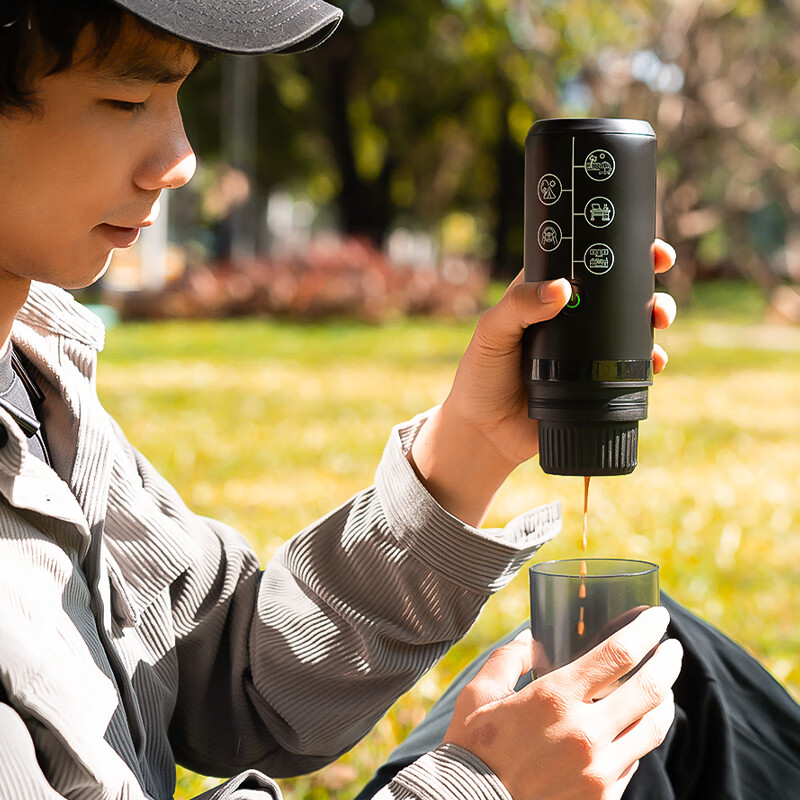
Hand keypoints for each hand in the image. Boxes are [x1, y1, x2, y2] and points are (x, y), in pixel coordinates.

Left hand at [408, 240, 676, 525]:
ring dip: (654, 317)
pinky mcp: (597, 382)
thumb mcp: (492, 334)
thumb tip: (560, 289)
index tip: (644, 248)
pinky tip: (656, 362)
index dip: (612, 250)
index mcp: (543, 297)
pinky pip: (631, 368)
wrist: (487, 433)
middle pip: (616, 292)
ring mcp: (587, 351)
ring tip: (659, 319)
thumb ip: (519, 307)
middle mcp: (570, 320)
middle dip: (646, 284)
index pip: (580, 264)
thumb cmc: (481, 376)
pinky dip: (651, 361)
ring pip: (630, 326)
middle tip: (657, 279)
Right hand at [444, 606, 682, 799]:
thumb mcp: (481, 691)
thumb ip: (510, 657)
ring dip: (664, 700)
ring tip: (662, 686)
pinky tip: (633, 725)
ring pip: (653, 728)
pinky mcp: (602, 798)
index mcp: (555, 697)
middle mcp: (585, 733)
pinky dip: (639, 736)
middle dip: (668, 662)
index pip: (618, 654)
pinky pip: (634, 761)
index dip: (645, 630)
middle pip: (650, 690)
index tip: (657, 616)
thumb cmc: (473, 745)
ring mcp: (599, 771)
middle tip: (672, 648)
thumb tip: (535, 639)